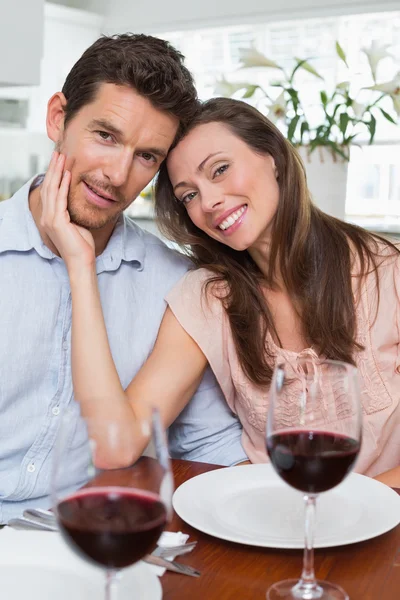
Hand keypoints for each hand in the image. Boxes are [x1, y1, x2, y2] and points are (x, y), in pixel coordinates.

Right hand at [40, 152, 95, 271]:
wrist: (82, 261)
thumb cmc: (82, 245)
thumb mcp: (77, 224)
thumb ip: (73, 212)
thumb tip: (77, 201)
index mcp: (50, 218)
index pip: (50, 191)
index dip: (53, 175)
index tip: (59, 162)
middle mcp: (47, 217)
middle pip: (48, 187)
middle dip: (53, 168)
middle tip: (58, 153)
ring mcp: (50, 219)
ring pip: (52, 190)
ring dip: (57, 172)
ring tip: (62, 158)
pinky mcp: (57, 222)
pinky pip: (60, 199)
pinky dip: (63, 185)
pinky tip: (67, 174)